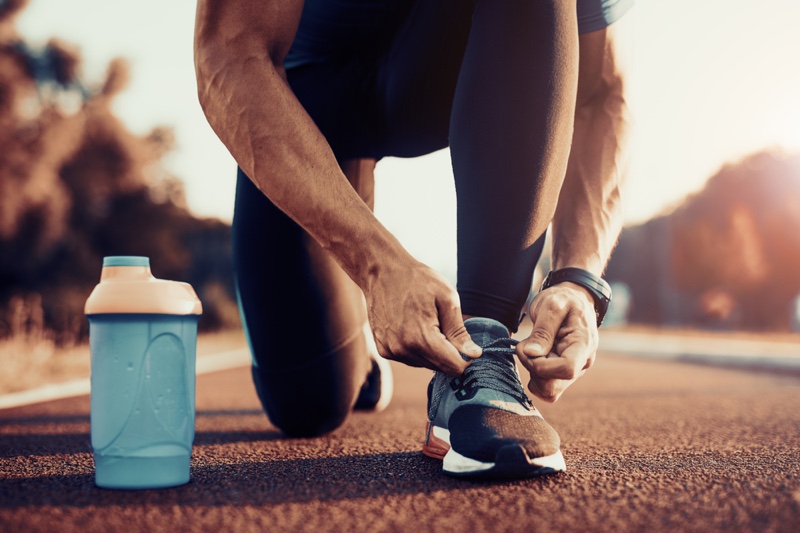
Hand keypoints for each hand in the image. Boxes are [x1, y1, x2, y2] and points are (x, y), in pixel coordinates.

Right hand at [364, 259, 481, 374]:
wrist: (382, 271)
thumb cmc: (417, 280)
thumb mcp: (446, 298)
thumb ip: (459, 331)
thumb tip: (474, 354)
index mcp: (421, 338)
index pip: (454, 367)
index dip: (466, 358)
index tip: (467, 343)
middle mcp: (403, 349)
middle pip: (440, 368)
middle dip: (449, 353)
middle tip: (445, 325)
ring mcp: (391, 351)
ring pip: (425, 364)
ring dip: (433, 351)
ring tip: (427, 322)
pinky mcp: (383, 350)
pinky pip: (410, 359)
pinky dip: (418, 348)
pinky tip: (414, 326)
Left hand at [515, 282, 597, 401]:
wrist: (573, 299)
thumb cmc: (564, 299)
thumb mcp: (551, 306)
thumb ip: (542, 331)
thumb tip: (532, 354)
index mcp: (583, 345)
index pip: (566, 369)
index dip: (542, 365)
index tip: (529, 349)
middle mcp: (582, 362)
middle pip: (555, 386)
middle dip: (533, 369)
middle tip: (526, 346)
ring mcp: (574, 370)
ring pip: (549, 390)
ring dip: (533, 372)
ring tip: (532, 347)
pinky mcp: (563, 373)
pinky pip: (546, 388)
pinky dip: (535, 376)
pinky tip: (534, 356)